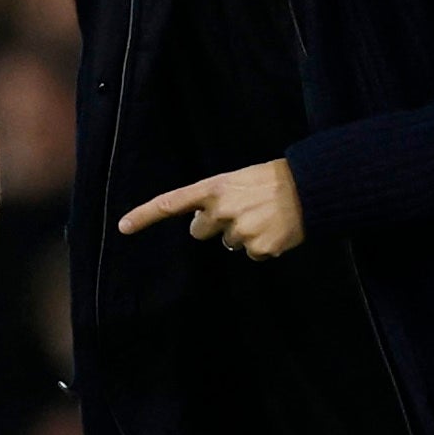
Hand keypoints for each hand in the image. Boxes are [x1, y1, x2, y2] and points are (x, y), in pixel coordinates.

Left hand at [118, 158, 305, 258]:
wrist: (310, 188)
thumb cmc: (272, 180)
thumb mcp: (237, 180)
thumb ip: (214, 200)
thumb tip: (200, 225)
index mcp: (214, 188)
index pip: (170, 203)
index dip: (145, 216)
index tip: (123, 227)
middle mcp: (221, 210)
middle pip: (199, 231)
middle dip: (213, 225)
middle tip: (240, 210)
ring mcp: (239, 231)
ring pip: (229, 243)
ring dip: (243, 233)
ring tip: (264, 215)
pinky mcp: (258, 248)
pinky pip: (251, 254)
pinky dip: (263, 246)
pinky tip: (275, 229)